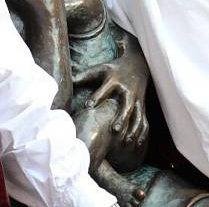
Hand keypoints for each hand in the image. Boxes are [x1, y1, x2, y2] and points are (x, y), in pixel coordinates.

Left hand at [73, 31, 149, 145]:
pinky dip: (142, 132)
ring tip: (127, 142)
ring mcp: (137, 99)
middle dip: (121, 117)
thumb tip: (65, 81)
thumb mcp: (99, 70)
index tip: (88, 106)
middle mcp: (127, 90)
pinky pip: (144, 120)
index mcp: (114, 80)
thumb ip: (83, 76)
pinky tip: (137, 144)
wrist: (137, 64)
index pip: (105, 89)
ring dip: (133, 129)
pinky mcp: (142, 106)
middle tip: (115, 130)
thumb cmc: (113, 69)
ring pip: (137, 115)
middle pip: (126, 105)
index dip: (97, 97)